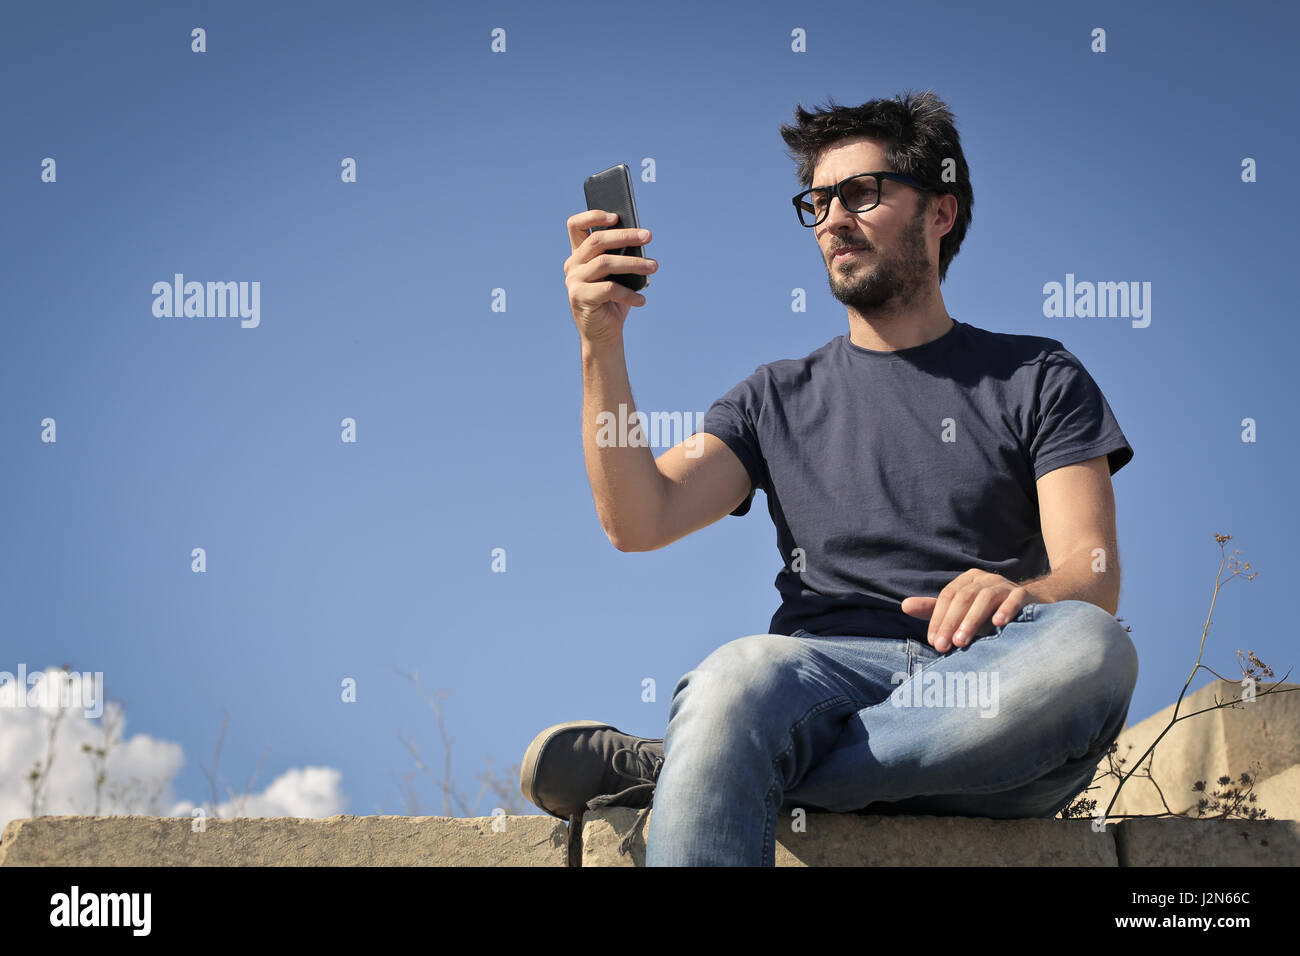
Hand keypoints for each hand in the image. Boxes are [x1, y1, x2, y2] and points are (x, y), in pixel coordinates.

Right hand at [564, 209, 657, 349]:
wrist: (604, 337)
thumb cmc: (614, 303)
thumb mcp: (618, 276)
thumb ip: (621, 257)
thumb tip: (641, 238)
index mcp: (579, 256)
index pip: (576, 225)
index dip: (593, 216)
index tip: (616, 216)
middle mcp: (572, 265)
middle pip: (597, 240)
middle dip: (625, 236)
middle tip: (648, 236)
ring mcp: (573, 281)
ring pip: (605, 262)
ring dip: (634, 263)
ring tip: (654, 267)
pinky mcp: (579, 298)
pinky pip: (609, 289)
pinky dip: (629, 294)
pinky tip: (642, 300)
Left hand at [901, 570, 1040, 651]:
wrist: (1031, 608)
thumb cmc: (990, 613)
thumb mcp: (961, 613)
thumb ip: (935, 610)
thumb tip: (904, 605)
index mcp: (967, 581)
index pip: (947, 597)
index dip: (938, 619)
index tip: (933, 642)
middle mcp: (985, 579)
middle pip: (963, 598)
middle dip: (951, 623)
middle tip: (943, 646)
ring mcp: (1005, 585)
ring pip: (985, 598)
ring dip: (972, 620)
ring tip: (962, 641)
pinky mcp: (1024, 594)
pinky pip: (1015, 599)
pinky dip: (1006, 610)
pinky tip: (998, 624)